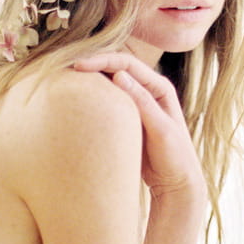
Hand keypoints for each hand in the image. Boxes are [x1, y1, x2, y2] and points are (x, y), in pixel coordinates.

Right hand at [74, 52, 205, 203]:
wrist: (176, 183)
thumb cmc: (175, 156)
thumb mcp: (161, 129)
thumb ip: (142, 102)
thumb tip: (119, 75)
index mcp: (160, 87)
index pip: (127, 63)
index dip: (102, 60)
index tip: (79, 65)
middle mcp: (148, 90)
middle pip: (117, 68)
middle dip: (93, 64)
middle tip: (67, 68)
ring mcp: (137, 103)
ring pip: (111, 83)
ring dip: (92, 78)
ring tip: (68, 78)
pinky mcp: (128, 118)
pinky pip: (108, 100)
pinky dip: (94, 96)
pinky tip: (78, 98)